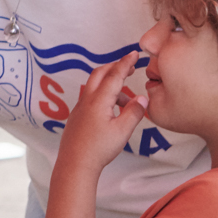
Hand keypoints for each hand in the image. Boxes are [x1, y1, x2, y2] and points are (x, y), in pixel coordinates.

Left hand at [59, 52, 146, 173]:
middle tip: (130, 67)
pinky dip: (103, 96)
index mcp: (99, 100)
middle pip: (99, 74)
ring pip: (94, 87)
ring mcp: (79, 108)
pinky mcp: (76, 116)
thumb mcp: (123, 131)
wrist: (75, 163)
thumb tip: (142, 98)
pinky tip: (112, 110)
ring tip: (128, 102)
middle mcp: (86, 100)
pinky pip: (90, 98)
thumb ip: (134, 112)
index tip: (134, 53)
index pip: (114, 75)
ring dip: (111, 85)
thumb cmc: (99, 148)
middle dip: (115, 67)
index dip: (125, 63)